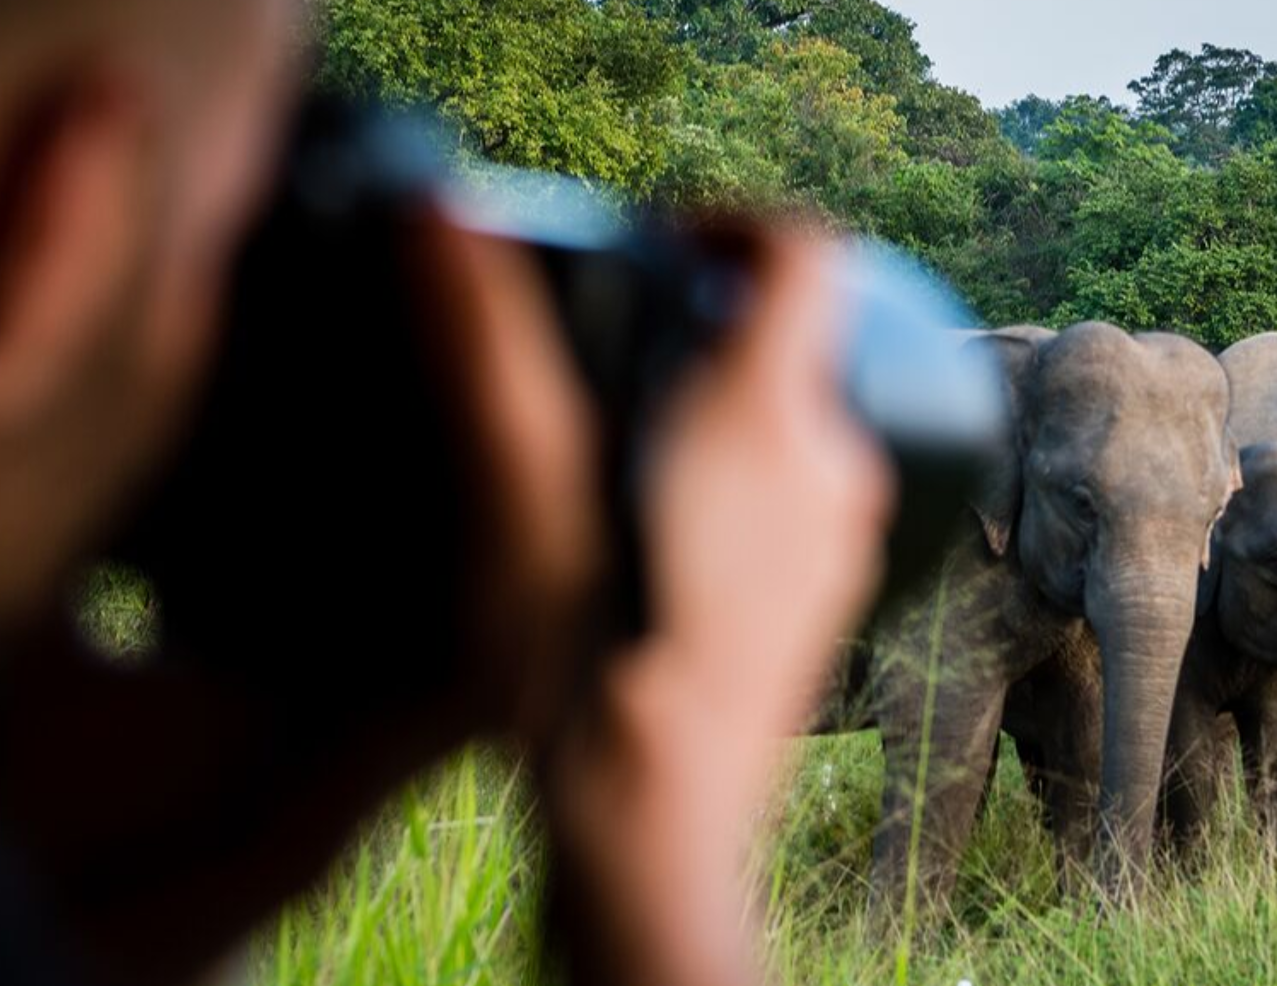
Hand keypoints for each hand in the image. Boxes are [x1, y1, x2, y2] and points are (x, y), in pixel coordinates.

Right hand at [414, 213, 890, 985]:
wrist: (652, 834)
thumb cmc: (582, 670)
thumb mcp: (517, 495)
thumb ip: (480, 347)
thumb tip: (436, 211)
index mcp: (772, 421)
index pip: (805, 252)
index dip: (732, 220)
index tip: (657, 242)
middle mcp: (832, 472)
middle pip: (804, 336)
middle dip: (716, 312)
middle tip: (625, 330)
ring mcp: (840, 544)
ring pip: (802, 419)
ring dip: (728, 393)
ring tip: (628, 424)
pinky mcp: (827, 603)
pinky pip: (800, 492)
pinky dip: (744, 469)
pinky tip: (659, 516)